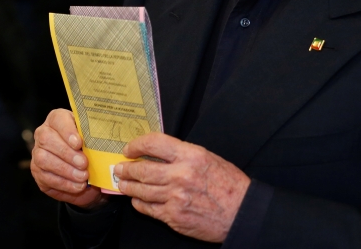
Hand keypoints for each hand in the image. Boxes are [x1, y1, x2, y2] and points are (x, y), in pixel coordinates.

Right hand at [30, 109, 106, 207]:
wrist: (88, 173)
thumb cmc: (91, 150)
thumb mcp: (94, 140)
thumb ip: (94, 137)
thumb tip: (104, 140)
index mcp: (57, 120)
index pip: (57, 119)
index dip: (67, 131)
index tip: (79, 143)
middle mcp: (43, 134)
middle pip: (47, 139)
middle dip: (67, 153)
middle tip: (84, 164)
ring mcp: (38, 153)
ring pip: (43, 159)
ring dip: (65, 170)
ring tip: (83, 177)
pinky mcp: (38, 172)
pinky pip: (46, 177)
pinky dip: (64, 183)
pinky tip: (77, 186)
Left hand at [116, 133, 250, 242]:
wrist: (241, 212)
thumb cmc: (229, 185)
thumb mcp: (209, 158)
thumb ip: (183, 155)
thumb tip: (158, 154)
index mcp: (191, 156)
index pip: (154, 143)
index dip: (137, 144)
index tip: (130, 148)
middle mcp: (181, 175)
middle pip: (142, 169)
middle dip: (126, 168)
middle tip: (119, 167)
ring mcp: (175, 197)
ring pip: (141, 190)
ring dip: (128, 186)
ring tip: (123, 183)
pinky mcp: (173, 216)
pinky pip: (148, 208)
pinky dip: (139, 203)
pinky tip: (137, 199)